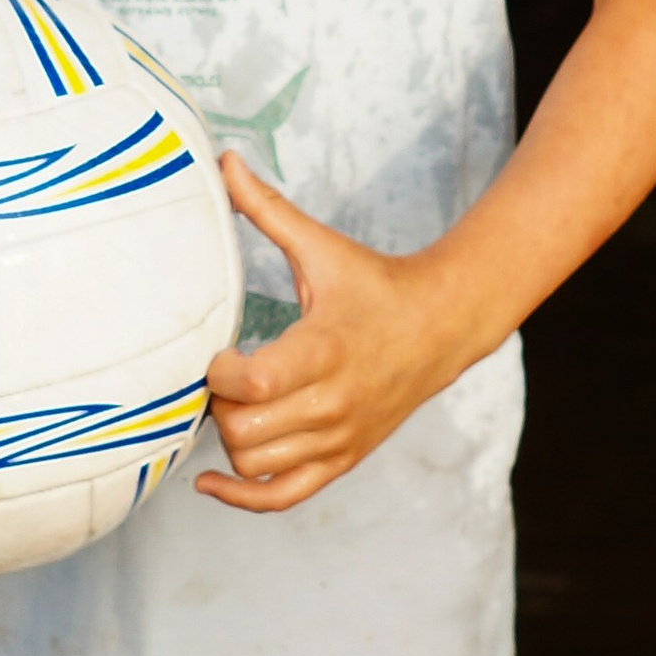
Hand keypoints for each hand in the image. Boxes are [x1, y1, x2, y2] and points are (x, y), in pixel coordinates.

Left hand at [196, 155, 471, 514]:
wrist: (443, 325)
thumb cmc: (372, 283)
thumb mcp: (321, 247)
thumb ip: (267, 209)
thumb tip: (223, 160)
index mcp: (323, 349)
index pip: (249, 384)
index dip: (217, 372)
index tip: (220, 351)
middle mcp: (332, 402)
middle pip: (243, 431)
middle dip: (219, 405)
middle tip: (226, 378)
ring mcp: (339, 437)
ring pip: (255, 464)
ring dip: (232, 437)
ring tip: (238, 406)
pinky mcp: (342, 458)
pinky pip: (282, 496)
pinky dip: (243, 495)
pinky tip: (213, 481)